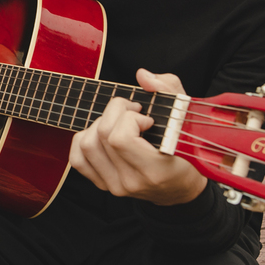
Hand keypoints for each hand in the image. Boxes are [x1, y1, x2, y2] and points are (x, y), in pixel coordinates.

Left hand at [68, 68, 205, 205]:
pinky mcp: (103, 184)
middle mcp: (131, 181)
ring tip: (119, 122)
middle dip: (115, 111)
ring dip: (100, 124)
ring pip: (87, 144)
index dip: (130, 118)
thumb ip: (168, 91)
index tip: (147, 118)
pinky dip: (85, 139)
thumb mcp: (186, 118)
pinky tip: (103, 134)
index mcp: (155, 170)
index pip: (121, 138)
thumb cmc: (187, 151)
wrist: (181, 188)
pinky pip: (78, 158)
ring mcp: (114, 185)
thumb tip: (142, 76)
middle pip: (102, 135)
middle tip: (133, 111)